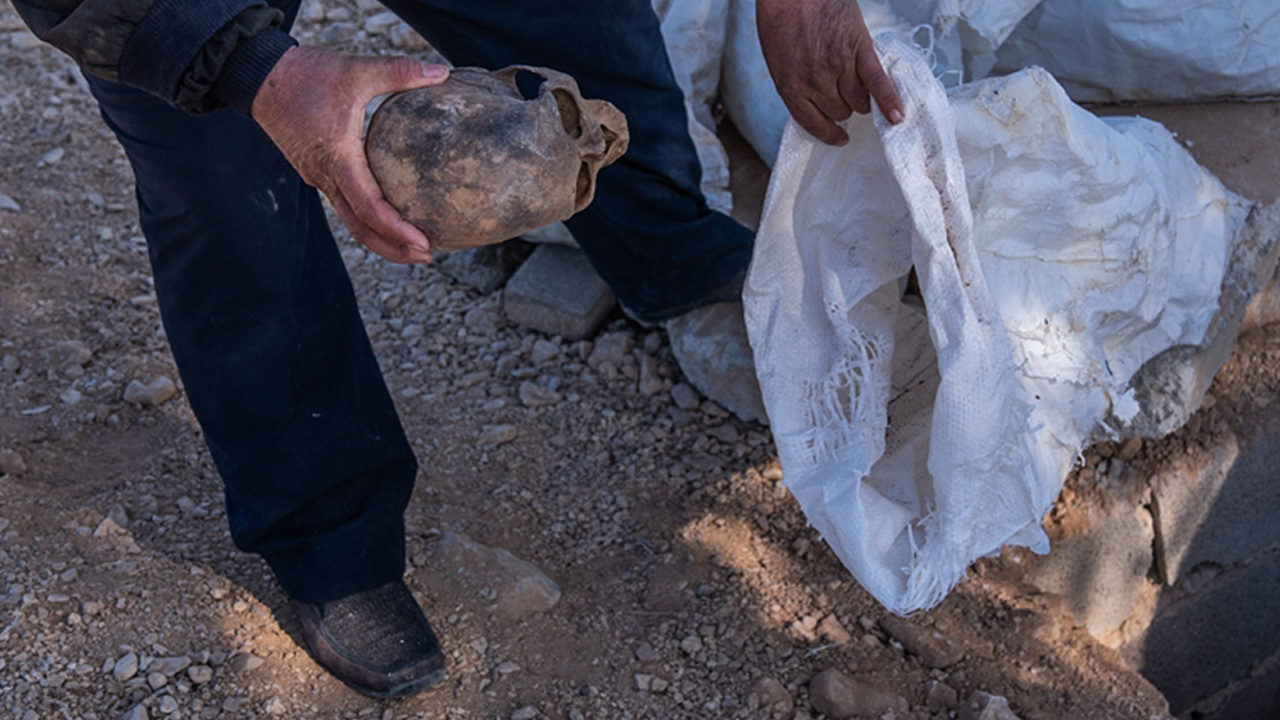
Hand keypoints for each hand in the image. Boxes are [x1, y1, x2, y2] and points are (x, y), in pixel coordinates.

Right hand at [251, 46, 448, 263]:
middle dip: (394, 248)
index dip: (397, 230)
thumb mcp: (355, 70)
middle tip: (428, 257)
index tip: (424, 243)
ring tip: (415, 246)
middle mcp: (325, 176)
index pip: (369, 208)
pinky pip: (345, 205)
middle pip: (361, 229)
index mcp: (336, 158)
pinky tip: (391, 216)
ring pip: (352, 221)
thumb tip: (441, 71)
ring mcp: (319, 177)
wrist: (257, 75)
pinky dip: (369, 220)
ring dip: (382, 239)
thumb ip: (398, 72)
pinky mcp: (317, 171)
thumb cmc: (304, 75)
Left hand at [757, 0, 903, 144]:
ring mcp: (838, 66)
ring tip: (858, 86)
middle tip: (843, 94)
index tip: (839, 138)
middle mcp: (814, 81)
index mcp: (789, 86)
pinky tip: (897, 115)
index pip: (813, 124)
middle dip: (843, 107)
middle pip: (840, 112)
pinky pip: (877, 82)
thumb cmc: (782, 18)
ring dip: (861, 99)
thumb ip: (796, 83)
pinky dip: (889, 100)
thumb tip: (816, 104)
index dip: (829, 134)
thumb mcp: (778, 59)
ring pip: (859, 102)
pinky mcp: (859, 49)